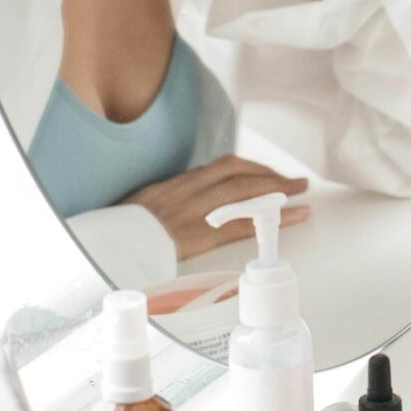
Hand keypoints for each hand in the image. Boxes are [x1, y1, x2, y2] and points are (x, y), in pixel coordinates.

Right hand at [123, 154, 310, 260]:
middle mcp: (192, 190)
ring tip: (300, 193)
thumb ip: (167, 200)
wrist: (109, 243)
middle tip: (295, 182)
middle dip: (270, 176)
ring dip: (277, 191)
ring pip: (247, 192)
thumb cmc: (122, 230)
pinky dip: (272, 218)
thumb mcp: (143, 205)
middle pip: (241, 175)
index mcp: (179, 183)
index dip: (250, 168)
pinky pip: (245, 222)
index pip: (223, 167)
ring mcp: (198, 210)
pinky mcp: (203, 232)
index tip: (266, 173)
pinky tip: (293, 216)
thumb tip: (178, 203)